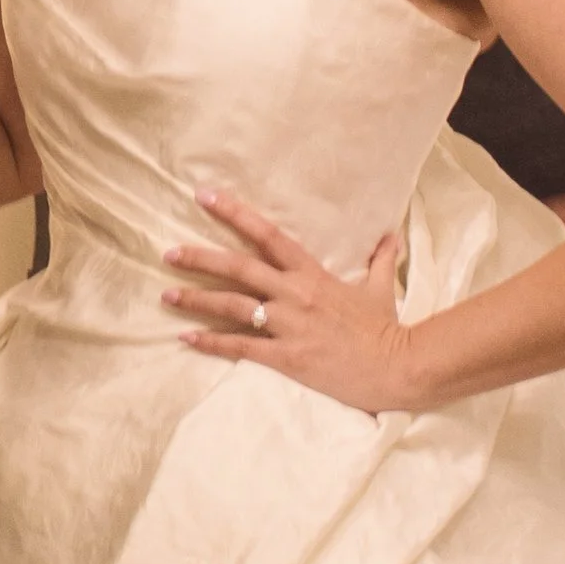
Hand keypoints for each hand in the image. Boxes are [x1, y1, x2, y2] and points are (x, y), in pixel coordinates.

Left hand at [161, 186, 419, 417]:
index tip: (205, 197)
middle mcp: (294, 294)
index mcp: (312, 273)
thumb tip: (390, 234)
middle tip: (168, 253)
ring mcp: (289, 325)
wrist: (397, 367)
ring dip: (195, 300)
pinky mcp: (286, 357)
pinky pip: (240, 348)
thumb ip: (380, 259)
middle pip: (239, 268)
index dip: (235, 214)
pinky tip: (187, 338)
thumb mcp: (381, 288)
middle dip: (199, 259)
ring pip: (232, 306)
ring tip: (166, 296)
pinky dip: (211, 342)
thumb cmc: (385, 328)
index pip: (268, 235)